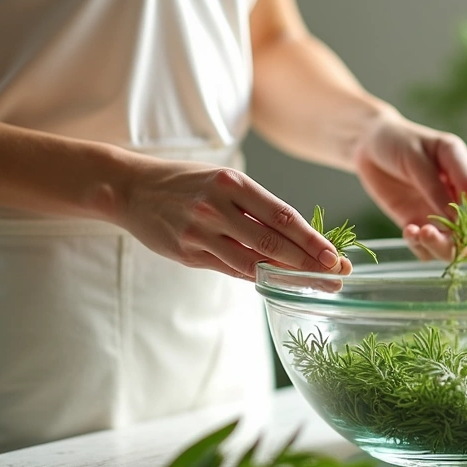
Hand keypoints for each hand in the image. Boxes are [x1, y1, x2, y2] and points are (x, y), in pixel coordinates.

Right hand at [113, 157, 347, 279]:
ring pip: (252, 262)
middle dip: (309, 264)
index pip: (283, 216)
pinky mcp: (187, 253)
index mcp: (233, 183)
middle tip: (336, 276)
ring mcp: (200, 232)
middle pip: (273, 243)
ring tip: (313, 286)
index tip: (335, 255)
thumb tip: (295, 238)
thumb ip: (255, 208)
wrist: (131, 187)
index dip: (312, 240)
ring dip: (286, 277)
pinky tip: (276, 284)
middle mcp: (218, 207)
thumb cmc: (185, 182)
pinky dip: (255, 278)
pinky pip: (229, 269)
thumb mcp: (222, 180)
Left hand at [353, 114, 466, 260]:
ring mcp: (433, 216)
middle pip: (463, 240)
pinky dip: (417, 246)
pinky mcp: (413, 223)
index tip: (457, 235)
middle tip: (426, 234)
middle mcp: (453, 204)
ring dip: (432, 248)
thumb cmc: (404, 139)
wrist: (369, 143)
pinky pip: (422, 246)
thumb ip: (455, 177)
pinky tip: (407, 230)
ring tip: (413, 231)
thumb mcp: (433, 152)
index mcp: (466, 184)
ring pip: (444, 248)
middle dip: (449, 246)